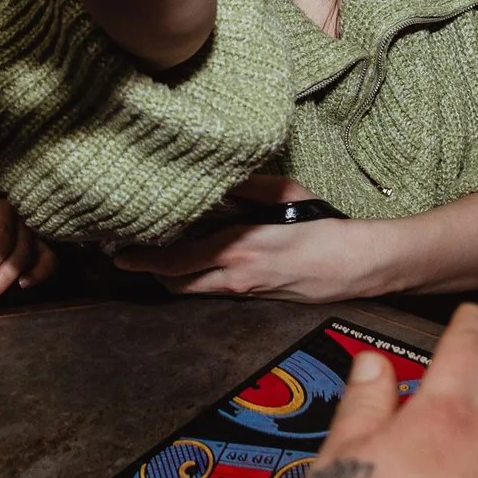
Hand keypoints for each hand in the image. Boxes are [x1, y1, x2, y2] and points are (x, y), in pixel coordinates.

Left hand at [115, 176, 383, 300]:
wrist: (357, 266)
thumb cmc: (324, 227)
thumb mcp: (284, 194)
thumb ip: (246, 187)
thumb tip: (216, 177)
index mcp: (237, 251)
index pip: (176, 261)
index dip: (144, 260)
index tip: (120, 254)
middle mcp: (235, 279)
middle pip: (176, 285)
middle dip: (150, 273)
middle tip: (127, 256)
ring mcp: (245, 294)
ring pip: (194, 292)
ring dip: (171, 278)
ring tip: (154, 259)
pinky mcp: (257, 300)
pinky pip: (214, 292)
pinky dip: (196, 280)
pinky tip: (193, 263)